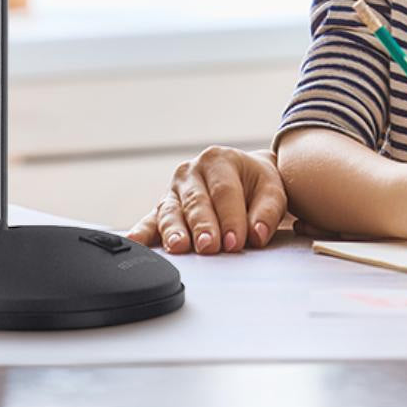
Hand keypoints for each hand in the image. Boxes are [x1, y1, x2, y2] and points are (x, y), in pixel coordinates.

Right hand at [126, 146, 287, 254]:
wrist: (243, 176)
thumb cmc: (257, 184)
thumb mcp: (272, 190)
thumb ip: (268, 212)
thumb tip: (257, 235)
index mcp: (219, 160)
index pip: (224, 192)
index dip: (231, 218)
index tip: (237, 242)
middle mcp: (191, 172)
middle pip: (196, 202)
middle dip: (203, 226)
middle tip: (210, 247)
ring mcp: (174, 190)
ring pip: (171, 211)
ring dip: (174, 231)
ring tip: (179, 247)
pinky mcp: (163, 208)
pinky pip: (150, 220)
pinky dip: (142, 232)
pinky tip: (133, 243)